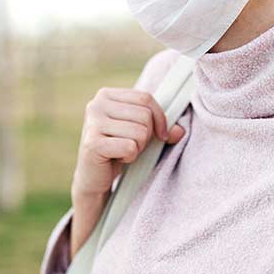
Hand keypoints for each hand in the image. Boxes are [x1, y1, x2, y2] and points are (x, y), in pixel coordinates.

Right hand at [71, 87, 186, 197]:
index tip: (161, 135)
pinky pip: (130, 147)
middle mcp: (96, 105)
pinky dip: (130, 157)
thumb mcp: (142, 134)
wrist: (94, 178)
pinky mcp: (93, 144)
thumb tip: (180, 131)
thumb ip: (162, 128)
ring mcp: (92, 123)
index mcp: (106, 95)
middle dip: (146, 136)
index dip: (160, 118)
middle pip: (144, 115)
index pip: (145, 98)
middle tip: (133, 146)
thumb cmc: (119, 150)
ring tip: (124, 152)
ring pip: (140, 131)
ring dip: (138, 148)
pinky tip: (117, 159)